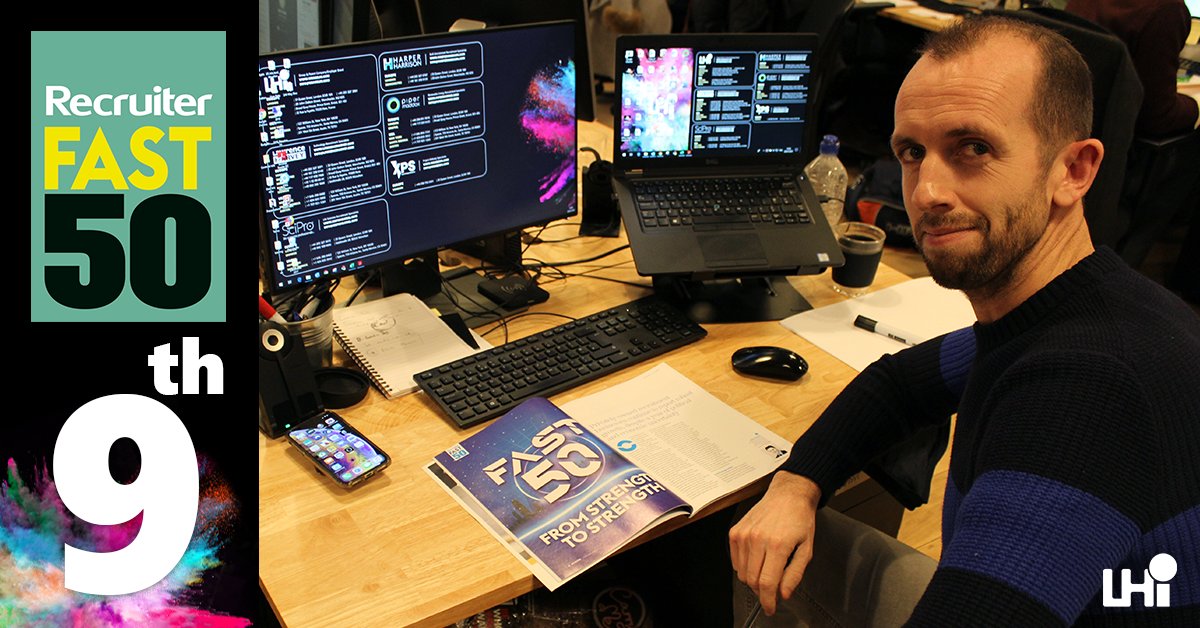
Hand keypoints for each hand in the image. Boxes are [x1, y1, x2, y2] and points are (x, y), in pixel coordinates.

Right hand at [729, 472, 821, 615]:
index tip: (770, 607)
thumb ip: (794, 574)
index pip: (766, 583)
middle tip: (772, 589)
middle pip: (752, 580)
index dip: (768, 601)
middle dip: (761, 591)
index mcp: (778, 545)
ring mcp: (744, 535)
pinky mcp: (736, 532)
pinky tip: (757, 559)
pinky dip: (744, 566)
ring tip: (766, 569)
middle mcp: (758, 539)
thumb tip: (783, 593)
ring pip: (742, 572)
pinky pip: (735, 560)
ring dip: (753, 578)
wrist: (788, 495)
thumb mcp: (806, 549)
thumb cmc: (799, 519)